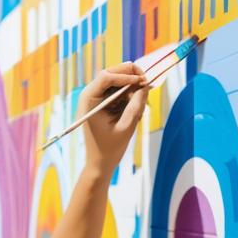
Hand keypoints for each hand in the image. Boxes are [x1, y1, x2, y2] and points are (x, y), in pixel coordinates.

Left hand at [80, 61, 149, 176]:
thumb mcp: (126, 127)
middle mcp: (92, 94)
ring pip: (119, 83)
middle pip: (112, 74)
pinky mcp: (107, 103)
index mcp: (89, 99)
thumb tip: (146, 86)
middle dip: (131, 77)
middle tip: (148, 82)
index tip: (142, 81)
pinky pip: (122, 93)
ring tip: (141, 107)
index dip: (125, 76)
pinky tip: (136, 114)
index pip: (106, 77)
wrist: (100, 162)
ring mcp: (99, 98)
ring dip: (133, 89)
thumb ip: (135, 106)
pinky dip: (132, 97)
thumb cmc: (109, 148)